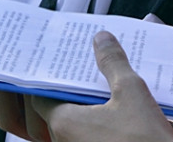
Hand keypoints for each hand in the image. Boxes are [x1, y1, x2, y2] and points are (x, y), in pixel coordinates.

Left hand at [29, 31, 172, 141]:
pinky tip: (114, 117)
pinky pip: (84, 139)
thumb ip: (113, 63)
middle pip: (54, 111)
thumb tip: (102, 39)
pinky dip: (92, 127)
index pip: (41, 94)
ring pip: (69, 129)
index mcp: (64, 122)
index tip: (63, 63)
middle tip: (83, 73)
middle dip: (67, 91)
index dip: (51, 76)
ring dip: (81, 111)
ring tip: (103, 93)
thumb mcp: (132, 93)